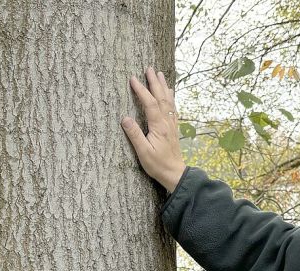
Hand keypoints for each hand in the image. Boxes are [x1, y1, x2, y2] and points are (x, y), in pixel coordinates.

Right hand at [121, 67, 186, 192]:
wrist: (175, 174)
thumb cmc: (158, 165)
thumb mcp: (143, 152)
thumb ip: (134, 135)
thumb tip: (124, 118)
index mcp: (158, 127)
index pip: (149, 104)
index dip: (141, 90)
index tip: (133, 79)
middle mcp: (166, 122)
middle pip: (161, 98)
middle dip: (154, 82)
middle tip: (149, 68)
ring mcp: (171, 125)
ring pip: (168, 101)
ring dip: (163, 86)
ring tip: (160, 74)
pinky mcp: (173, 128)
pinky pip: (172, 108)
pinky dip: (170, 97)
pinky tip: (170, 92)